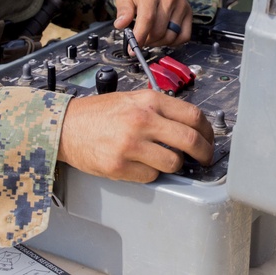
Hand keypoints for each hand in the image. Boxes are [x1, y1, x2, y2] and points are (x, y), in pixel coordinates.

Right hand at [56, 90, 213, 181]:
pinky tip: (142, 164)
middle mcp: (142, 121)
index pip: (193, 116)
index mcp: (149, 101)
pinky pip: (151, 176)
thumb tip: (191, 126)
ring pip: (174, 163)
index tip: (209, 139)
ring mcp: (130, 145)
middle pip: (190, 140)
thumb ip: (161, 109)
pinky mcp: (119, 166)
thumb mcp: (133, 99)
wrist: (65, 126)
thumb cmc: (99, 113)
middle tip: (205, 158)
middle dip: (204, 153)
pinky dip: (152, 173)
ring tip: (165, 159)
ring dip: (175, 164)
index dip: (208, 131)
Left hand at [113, 0, 191, 46]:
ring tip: (150, 37)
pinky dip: (173, 41)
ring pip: (171, 35)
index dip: (139, 37)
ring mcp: (181, 5)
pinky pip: (184, 35)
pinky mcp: (189, 11)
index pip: (147, 19)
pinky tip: (164, 36)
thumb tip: (120, 25)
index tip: (132, 49)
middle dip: (146, 40)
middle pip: (159, 30)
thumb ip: (123, 9)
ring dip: (159, 42)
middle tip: (140, 39)